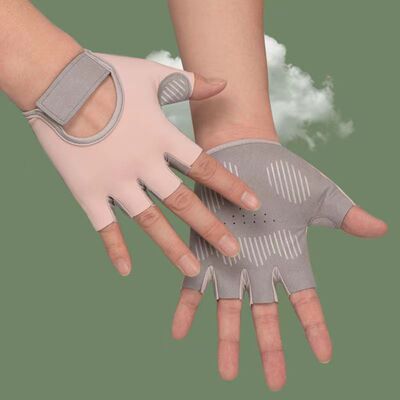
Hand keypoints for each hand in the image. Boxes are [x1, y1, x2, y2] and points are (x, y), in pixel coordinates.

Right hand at [24, 51, 260, 276]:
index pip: (204, 166)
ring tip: (192, 271)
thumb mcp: (154, 76)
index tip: (254, 205)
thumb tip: (225, 83)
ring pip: (149, 221)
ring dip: (171, 248)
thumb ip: (191, 83)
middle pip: (182, 202)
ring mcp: (114, 181)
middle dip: (210, 228)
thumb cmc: (108, 77)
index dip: (231, 186)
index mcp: (161, 137)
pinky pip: (103, 226)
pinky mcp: (87, 191)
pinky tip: (126, 271)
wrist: (57, 83)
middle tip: (232, 251)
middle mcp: (142, 163)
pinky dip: (114, 248)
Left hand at [171, 139, 386, 389]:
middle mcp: (258, 266)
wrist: (243, 153)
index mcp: (288, 256)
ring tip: (227, 373)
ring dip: (227, 340)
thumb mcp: (319, 195)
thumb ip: (345, 216)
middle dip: (270, 347)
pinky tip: (178, 333)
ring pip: (228, 309)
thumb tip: (381, 229)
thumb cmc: (283, 173)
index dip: (315, 327)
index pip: (305, 300)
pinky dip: (186, 308)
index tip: (324, 357)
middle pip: (266, 315)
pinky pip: (192, 284)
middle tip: (275, 383)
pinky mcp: (203, 249)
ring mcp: (229, 261)